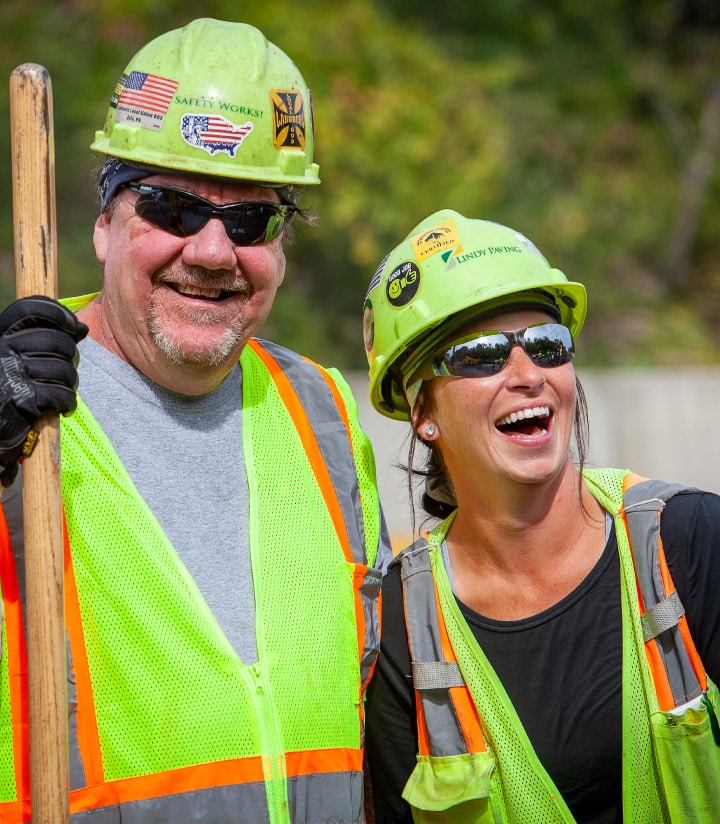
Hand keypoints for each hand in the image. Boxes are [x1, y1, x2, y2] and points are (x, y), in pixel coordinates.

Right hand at [0, 296, 87, 486]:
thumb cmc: (9, 387)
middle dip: (71, 357)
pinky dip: (67, 402)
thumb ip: (48, 338)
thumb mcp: (20, 356)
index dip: (58, 313)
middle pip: (55, 340)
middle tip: (68, 370)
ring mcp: (10, 373)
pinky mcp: (21, 398)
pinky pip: (60, 394)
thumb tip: (82, 328)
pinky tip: (63, 408)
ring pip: (62, 368)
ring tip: (64, 390)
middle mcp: (1, 349)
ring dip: (70, 382)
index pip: (30, 309)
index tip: (74, 326)